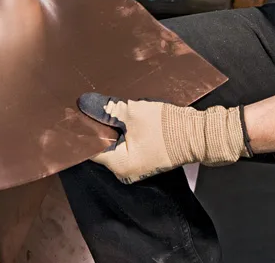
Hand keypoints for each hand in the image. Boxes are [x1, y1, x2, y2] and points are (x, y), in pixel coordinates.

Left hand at [77, 93, 248, 183]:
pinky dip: (123, 130)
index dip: (82, 128)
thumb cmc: (166, 126)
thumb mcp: (132, 113)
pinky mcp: (146, 157)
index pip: (90, 147)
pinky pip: (127, 143)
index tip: (75, 112)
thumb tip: (84, 104)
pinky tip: (121, 115)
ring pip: (115, 143)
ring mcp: (136, 165)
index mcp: (118, 164)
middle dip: (96, 126)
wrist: (200, 133)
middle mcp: (125, 170)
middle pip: (102, 145)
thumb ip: (106, 109)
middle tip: (87, 105)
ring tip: (103, 107)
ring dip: (111, 127)